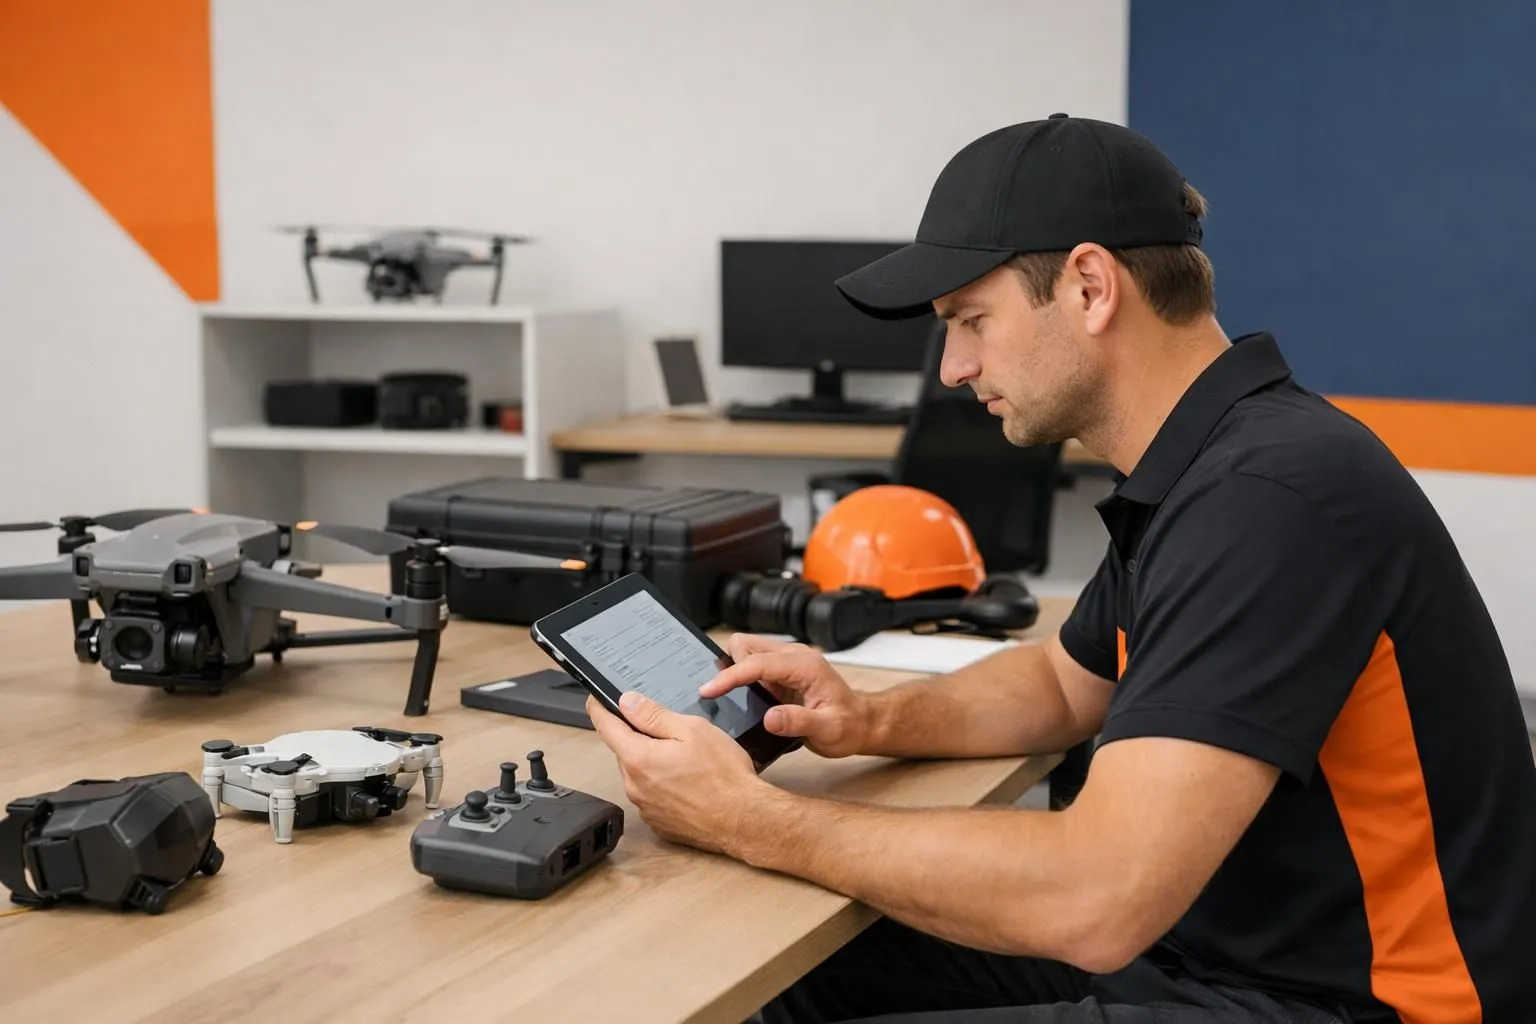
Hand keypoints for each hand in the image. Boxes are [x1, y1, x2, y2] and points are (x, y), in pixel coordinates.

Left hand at [586, 692, 765, 855]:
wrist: (744, 819)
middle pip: (625, 751)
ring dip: (653, 763)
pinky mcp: (658, 822)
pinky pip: (651, 795)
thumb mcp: (691, 730)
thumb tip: (626, 703)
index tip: (596, 700)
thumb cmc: (723, 775)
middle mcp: (634, 786)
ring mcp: (645, 807)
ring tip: (688, 761)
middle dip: (640, 738)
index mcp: (638, 758)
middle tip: (672, 733)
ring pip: (639, 774)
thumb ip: (653, 716)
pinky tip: (689, 783)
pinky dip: (662, 785)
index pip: (606, 727)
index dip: (600, 709)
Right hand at [699, 634, 870, 758]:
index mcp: (805, 665)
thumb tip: (769, 718)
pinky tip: (740, 699)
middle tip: (721, 696)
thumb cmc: (848, 726)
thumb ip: (799, 722)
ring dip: (734, 670)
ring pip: (746, 651)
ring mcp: (787, 661)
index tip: (708, 690)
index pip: (757, 662)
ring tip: (727, 698)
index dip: (730, 675)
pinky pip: (752, 665)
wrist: (862, 723)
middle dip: (729, 667)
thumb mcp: (828, 730)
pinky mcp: (781, 671)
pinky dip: (741, 677)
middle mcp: (794, 656)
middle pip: (746, 645)